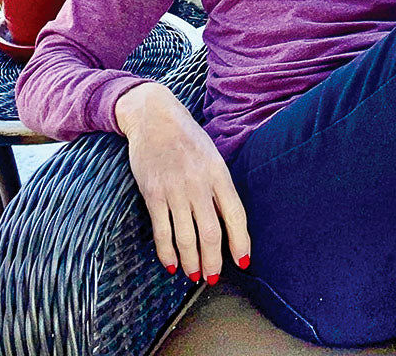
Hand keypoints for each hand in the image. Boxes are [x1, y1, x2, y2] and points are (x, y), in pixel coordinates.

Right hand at [115, 82, 250, 282]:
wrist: (154, 117)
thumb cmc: (187, 138)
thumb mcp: (212, 156)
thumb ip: (219, 186)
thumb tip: (227, 221)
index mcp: (219, 173)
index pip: (236, 214)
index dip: (241, 241)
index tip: (243, 261)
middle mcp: (199, 183)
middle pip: (211, 233)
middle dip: (213, 261)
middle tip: (213, 277)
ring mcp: (174, 189)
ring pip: (186, 237)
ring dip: (191, 262)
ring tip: (194, 276)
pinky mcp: (152, 193)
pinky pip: (161, 231)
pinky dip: (167, 253)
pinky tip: (172, 264)